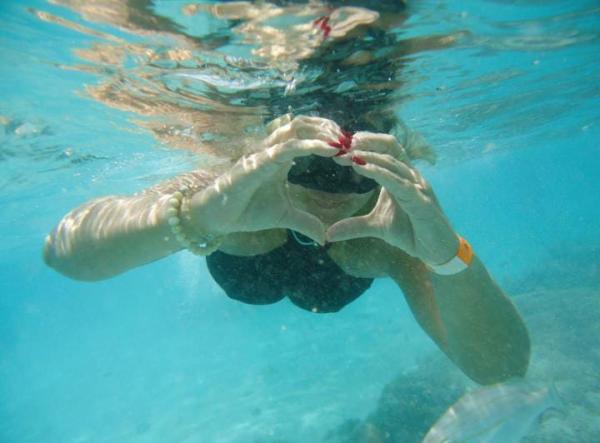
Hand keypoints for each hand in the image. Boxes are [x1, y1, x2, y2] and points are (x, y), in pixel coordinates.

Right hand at [187, 116, 340, 243]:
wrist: (219, 218)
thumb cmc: (247, 211)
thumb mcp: (285, 216)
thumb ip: (305, 223)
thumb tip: (323, 238)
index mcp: (281, 157)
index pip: (307, 133)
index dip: (329, 136)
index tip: (349, 147)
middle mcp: (274, 149)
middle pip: (304, 123)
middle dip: (329, 127)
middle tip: (350, 140)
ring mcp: (266, 152)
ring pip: (296, 127)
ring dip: (322, 132)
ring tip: (342, 142)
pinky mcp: (259, 161)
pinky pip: (287, 147)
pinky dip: (310, 145)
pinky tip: (329, 151)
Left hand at [327, 132, 458, 264]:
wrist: (435, 251)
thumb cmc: (411, 233)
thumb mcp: (376, 227)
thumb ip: (354, 226)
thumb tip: (329, 234)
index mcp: (400, 177)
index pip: (385, 149)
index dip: (365, 143)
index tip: (341, 145)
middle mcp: (410, 177)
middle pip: (390, 146)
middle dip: (366, 142)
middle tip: (343, 144)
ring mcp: (417, 187)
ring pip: (393, 162)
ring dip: (369, 156)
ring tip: (348, 155)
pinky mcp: (421, 202)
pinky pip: (399, 183)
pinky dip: (381, 174)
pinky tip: (363, 169)